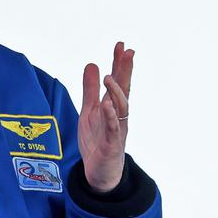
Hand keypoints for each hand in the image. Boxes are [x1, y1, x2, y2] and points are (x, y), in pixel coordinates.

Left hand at [79, 41, 133, 191]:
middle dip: (125, 71)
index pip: (118, 81)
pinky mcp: (112, 144)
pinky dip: (110, 117)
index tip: (121, 45)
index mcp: (112, 106)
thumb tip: (92, 64)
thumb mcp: (89, 111)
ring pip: (120, 108)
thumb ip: (90, 89)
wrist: (99, 172)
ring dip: (115, 92)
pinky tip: (107, 105)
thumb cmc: (97, 140)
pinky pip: (113, 129)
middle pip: (123, 90)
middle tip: (128, 52)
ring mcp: (117, 129)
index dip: (119, 64)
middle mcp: (119, 115)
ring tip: (109, 77)